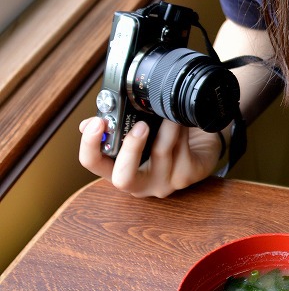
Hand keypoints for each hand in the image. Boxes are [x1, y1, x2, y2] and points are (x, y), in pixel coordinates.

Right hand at [78, 116, 224, 197]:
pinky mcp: (187, 176)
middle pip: (123, 179)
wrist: (199, 144)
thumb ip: (115, 128)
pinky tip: (182, 118)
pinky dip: (180, 127)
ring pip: (160, 153)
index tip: (97, 123)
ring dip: (164, 124)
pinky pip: (182, 148)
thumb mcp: (137, 132)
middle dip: (130, 149)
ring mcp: (164, 182)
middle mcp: (140, 182)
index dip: (90, 145)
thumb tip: (88, 123)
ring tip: (167, 107)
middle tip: (140, 125)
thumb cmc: (164, 139)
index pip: (94, 164)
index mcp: (120, 169)